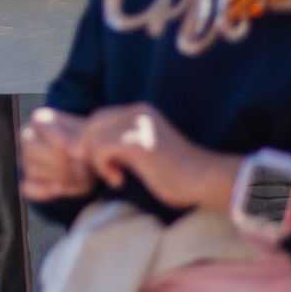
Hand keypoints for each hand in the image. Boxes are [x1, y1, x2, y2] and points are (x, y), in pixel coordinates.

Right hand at [17, 106, 93, 202]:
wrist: (90, 162)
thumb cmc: (86, 145)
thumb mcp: (87, 139)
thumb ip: (82, 143)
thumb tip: (77, 152)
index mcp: (41, 120)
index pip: (41, 128)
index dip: (60, 142)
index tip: (79, 153)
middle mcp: (28, 137)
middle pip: (31, 148)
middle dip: (57, 160)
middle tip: (78, 165)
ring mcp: (25, 159)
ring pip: (32, 169)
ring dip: (57, 175)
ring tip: (77, 175)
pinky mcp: (28, 179)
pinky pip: (27, 187)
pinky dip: (42, 191)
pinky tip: (58, 189)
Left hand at [76, 102, 240, 211]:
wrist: (206, 180)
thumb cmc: (177, 172)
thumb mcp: (144, 148)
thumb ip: (121, 141)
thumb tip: (84, 146)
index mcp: (141, 111)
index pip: (100, 117)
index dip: (92, 139)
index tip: (99, 162)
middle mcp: (138, 112)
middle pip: (93, 124)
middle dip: (89, 148)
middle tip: (104, 170)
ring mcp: (138, 125)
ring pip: (94, 138)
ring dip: (98, 162)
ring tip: (116, 176)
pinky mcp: (138, 143)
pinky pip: (102, 149)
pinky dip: (103, 167)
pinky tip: (119, 179)